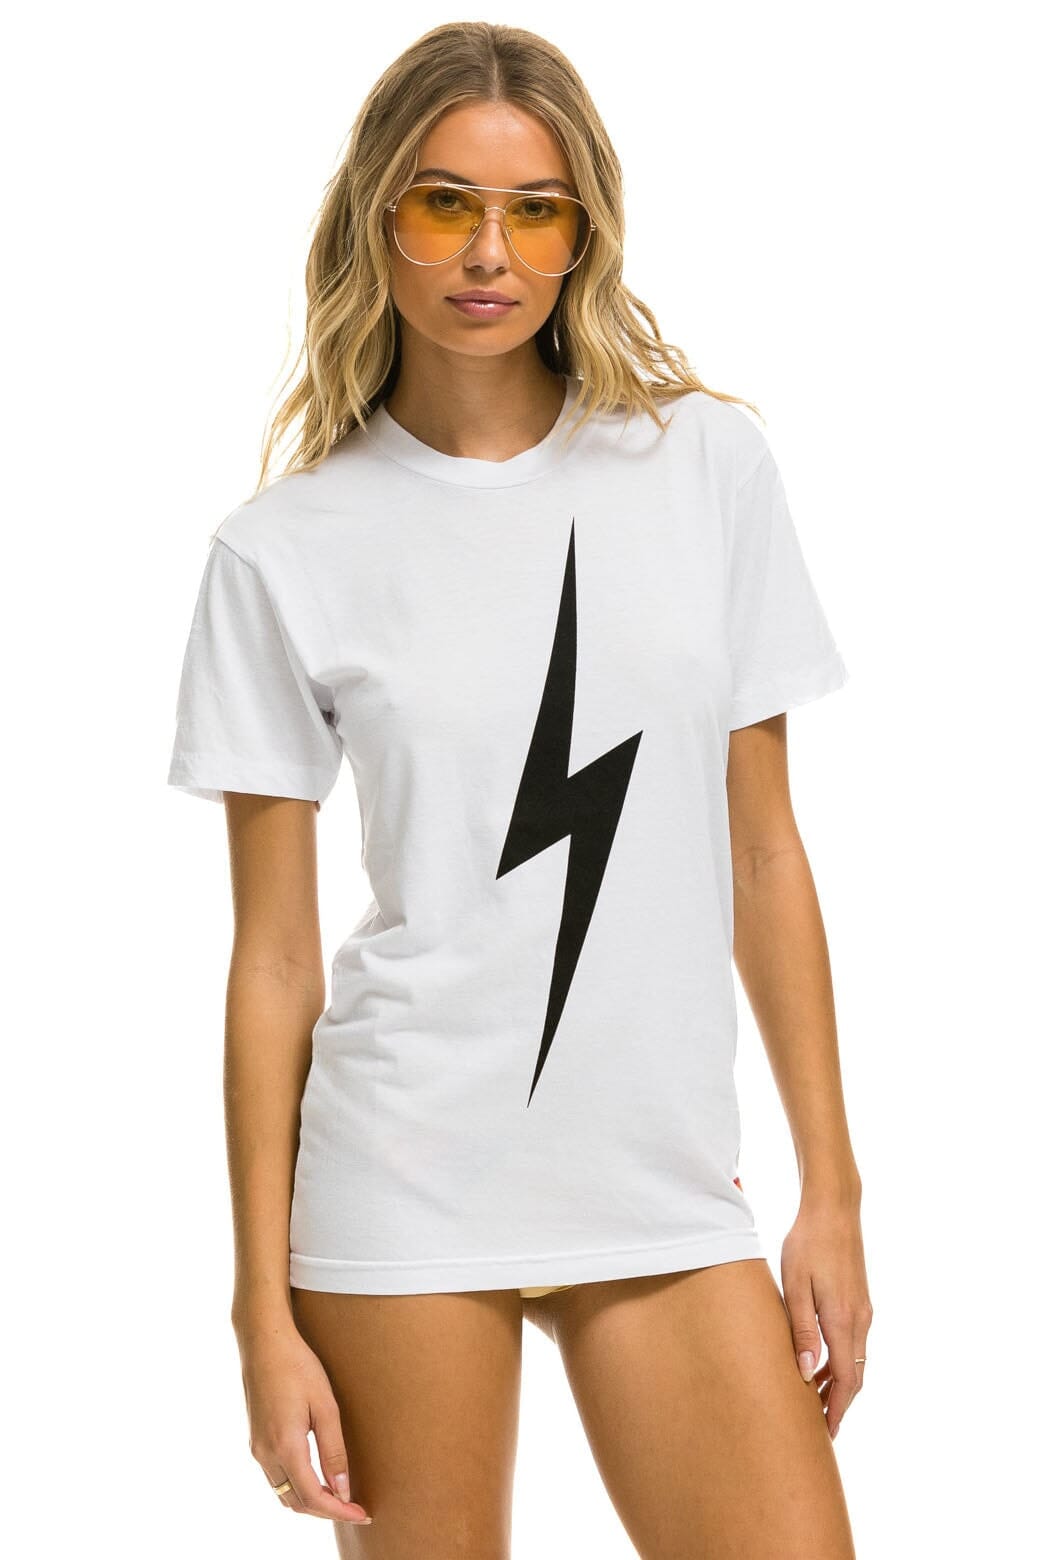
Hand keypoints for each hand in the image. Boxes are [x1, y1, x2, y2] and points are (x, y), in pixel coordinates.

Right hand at [237, 1323, 372, 1523]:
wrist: (264, 1342)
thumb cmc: (298, 1367)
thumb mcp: (325, 1406)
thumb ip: (333, 1450)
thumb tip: (342, 1490)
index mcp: (285, 1446)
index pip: (312, 1497)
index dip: (338, 1511)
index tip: (362, 1514)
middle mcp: (265, 1454)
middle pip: (296, 1502)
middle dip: (326, 1511)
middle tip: (355, 1507)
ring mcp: (257, 1448)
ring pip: (283, 1493)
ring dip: (310, 1501)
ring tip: (339, 1496)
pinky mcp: (255, 1440)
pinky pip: (275, 1478)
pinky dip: (296, 1488)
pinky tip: (316, 1478)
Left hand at [779, 1197, 872, 1440]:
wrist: (834, 1209)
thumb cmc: (808, 1244)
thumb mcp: (795, 1285)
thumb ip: (801, 1330)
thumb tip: (804, 1372)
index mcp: (842, 1320)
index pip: (845, 1379)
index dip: (836, 1409)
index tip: (826, 1433)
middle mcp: (859, 1320)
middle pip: (854, 1375)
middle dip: (838, 1403)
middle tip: (818, 1426)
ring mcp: (863, 1310)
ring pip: (855, 1359)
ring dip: (837, 1382)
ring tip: (812, 1398)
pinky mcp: (860, 1301)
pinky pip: (853, 1342)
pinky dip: (840, 1361)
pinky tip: (819, 1361)